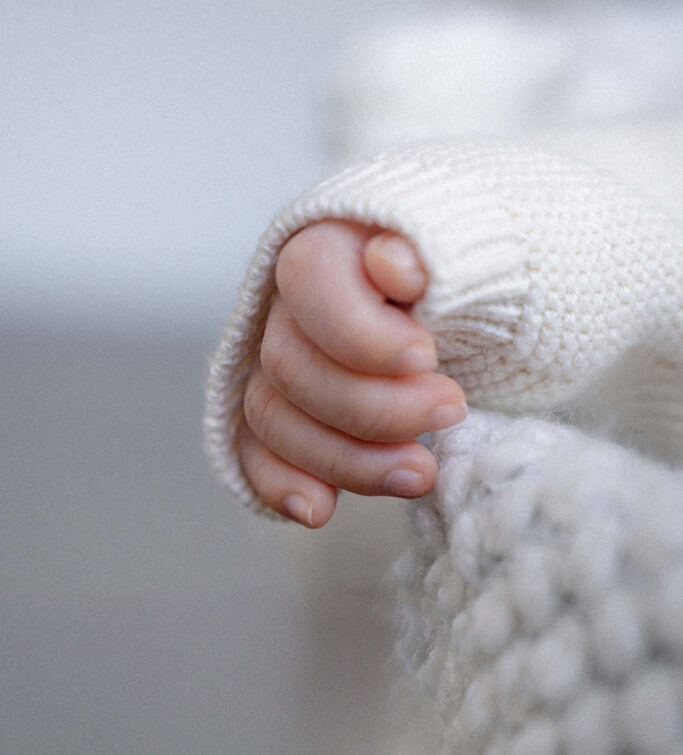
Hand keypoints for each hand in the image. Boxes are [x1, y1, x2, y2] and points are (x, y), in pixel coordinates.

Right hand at [236, 221, 466, 526]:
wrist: (464, 306)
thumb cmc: (464, 274)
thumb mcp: (466, 246)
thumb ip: (432, 250)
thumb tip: (393, 263)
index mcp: (325, 245)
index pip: (309, 282)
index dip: (361, 333)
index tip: (426, 358)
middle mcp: (284, 304)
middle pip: (291, 364)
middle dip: (375, 405)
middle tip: (451, 411)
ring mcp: (273, 363)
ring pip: (273, 418)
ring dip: (347, 458)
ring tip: (422, 473)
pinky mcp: (280, 414)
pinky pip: (254, 453)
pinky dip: (281, 484)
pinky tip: (320, 509)